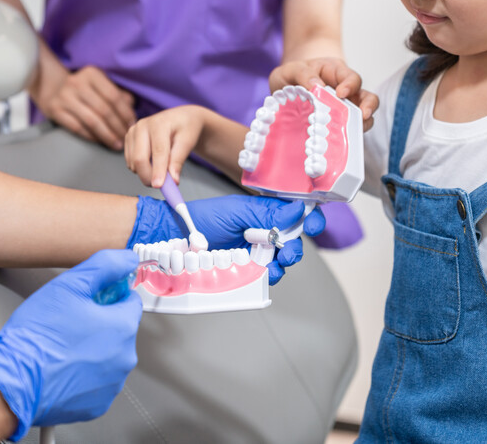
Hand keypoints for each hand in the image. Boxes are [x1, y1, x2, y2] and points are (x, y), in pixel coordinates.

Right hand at [0, 250, 142, 440]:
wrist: (12, 380)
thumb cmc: (37, 336)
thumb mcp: (71, 284)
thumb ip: (106, 265)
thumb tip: (126, 259)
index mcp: (123, 327)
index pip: (129, 301)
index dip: (106, 296)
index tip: (87, 300)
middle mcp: (124, 358)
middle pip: (119, 330)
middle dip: (99, 324)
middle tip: (68, 322)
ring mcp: (111, 384)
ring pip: (107, 356)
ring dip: (91, 350)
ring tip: (61, 346)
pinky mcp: (96, 405)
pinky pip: (95, 382)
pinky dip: (82, 375)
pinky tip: (61, 367)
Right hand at [40, 66, 136, 149]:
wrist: (52, 88)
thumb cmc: (85, 89)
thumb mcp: (101, 85)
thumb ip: (118, 95)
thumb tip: (131, 108)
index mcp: (92, 73)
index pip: (114, 96)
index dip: (125, 113)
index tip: (132, 125)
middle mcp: (76, 82)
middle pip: (103, 110)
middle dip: (117, 127)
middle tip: (125, 137)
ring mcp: (64, 96)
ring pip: (91, 121)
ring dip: (107, 135)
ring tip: (116, 144)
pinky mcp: (54, 109)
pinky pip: (77, 128)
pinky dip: (91, 137)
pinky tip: (100, 141)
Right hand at [125, 106, 207, 187]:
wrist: (181, 118)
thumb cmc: (186, 128)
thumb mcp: (188, 142)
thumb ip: (178, 161)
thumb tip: (172, 180)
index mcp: (159, 124)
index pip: (158, 151)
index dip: (157, 170)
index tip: (159, 186)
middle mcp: (142, 126)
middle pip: (139, 159)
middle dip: (149, 176)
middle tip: (162, 186)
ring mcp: (132, 132)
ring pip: (133, 163)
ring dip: (146, 173)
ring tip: (162, 168)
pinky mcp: (128, 139)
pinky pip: (130, 162)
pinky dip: (141, 168)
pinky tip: (152, 161)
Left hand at [130, 195, 325, 283]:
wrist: (175, 238)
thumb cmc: (203, 218)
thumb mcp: (237, 211)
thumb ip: (267, 212)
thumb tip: (299, 209)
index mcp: (264, 212)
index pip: (295, 215)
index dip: (309, 219)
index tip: (311, 226)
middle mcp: (263, 231)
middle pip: (293, 240)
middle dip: (296, 247)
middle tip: (288, 253)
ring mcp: (255, 252)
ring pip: (282, 260)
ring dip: (285, 264)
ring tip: (277, 265)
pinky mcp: (246, 270)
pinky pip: (265, 276)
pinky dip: (270, 277)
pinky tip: (266, 275)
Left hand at [270, 57, 378, 130]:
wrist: (283, 89)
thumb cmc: (292, 76)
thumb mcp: (291, 69)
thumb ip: (303, 74)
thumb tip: (316, 86)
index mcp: (336, 73)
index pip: (351, 78)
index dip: (350, 85)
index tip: (341, 94)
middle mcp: (345, 91)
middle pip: (367, 97)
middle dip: (368, 106)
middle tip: (363, 116)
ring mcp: (343, 109)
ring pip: (363, 116)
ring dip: (362, 124)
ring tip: (355, 132)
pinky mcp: (337, 124)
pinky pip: (347, 131)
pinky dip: (346, 136)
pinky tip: (339, 142)